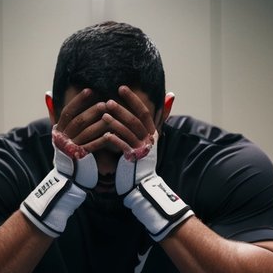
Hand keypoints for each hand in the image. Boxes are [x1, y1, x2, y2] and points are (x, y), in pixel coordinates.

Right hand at [20, 88, 104, 236]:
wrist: (67, 179)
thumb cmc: (69, 154)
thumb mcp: (63, 135)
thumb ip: (62, 118)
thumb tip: (49, 94)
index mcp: (58, 130)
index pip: (68, 111)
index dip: (79, 100)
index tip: (90, 90)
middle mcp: (62, 138)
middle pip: (79, 120)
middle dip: (93, 110)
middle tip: (106, 103)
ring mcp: (70, 148)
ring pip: (87, 131)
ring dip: (100, 122)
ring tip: (112, 115)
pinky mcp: (79, 157)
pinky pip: (93, 145)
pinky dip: (103, 138)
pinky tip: (113, 133)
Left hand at [109, 87, 192, 240]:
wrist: (141, 185)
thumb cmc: (139, 161)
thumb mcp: (146, 141)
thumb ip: (149, 122)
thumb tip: (169, 96)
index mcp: (152, 133)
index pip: (144, 111)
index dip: (133, 99)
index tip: (121, 88)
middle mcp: (149, 139)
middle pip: (136, 119)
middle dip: (122, 108)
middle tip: (109, 100)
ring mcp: (142, 149)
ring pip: (129, 131)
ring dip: (116, 121)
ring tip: (103, 113)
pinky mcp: (134, 159)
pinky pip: (123, 145)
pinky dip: (115, 138)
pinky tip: (105, 133)